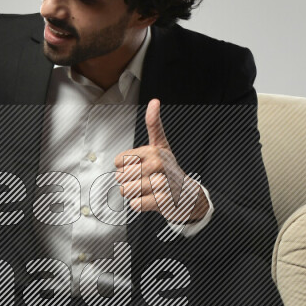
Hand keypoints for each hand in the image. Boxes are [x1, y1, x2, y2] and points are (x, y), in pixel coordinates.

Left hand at [113, 98, 208, 223]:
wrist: (187, 195)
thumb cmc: (168, 169)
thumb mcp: (161, 144)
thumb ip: (154, 124)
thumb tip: (155, 101)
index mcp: (153, 150)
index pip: (119, 161)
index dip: (124, 167)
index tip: (139, 166)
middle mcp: (158, 164)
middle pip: (120, 177)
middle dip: (129, 182)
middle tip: (145, 180)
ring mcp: (161, 183)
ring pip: (127, 191)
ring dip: (134, 193)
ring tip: (148, 190)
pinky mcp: (162, 201)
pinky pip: (135, 204)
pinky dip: (140, 204)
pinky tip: (152, 199)